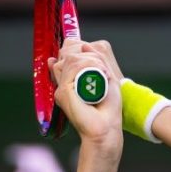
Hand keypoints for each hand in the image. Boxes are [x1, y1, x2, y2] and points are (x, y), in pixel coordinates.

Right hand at [49, 39, 123, 153]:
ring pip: (72, 57)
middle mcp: (64, 80)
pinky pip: (73, 67)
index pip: (69, 49)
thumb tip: (82, 44)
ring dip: (93, 62)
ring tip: (103, 77)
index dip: (83, 49)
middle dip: (90, 55)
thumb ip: (95, 59)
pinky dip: (89, 67)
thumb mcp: (106, 76)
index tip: (101, 63)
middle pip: (69, 50)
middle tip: (103, 72)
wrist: (107, 127)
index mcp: (72, 77)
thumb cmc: (108, 106)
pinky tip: (99, 78)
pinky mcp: (63, 91)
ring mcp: (62, 86)